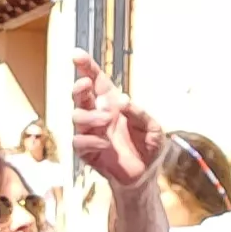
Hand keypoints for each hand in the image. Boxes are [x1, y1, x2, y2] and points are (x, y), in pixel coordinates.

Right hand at [68, 53, 165, 192]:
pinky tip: (105, 143)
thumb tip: (124, 101)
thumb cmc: (148, 149)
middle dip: (79, 87)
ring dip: (90, 116)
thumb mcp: (154, 129)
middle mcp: (98, 114)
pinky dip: (91, 140)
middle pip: (79, 94)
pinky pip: (79, 141)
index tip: (77, 55)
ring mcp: (90, 132)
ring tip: (107, 120)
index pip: (96, 80)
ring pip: (76, 116)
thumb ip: (141, 114)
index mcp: (112, 103)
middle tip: (86, 86)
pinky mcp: (87, 151)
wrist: (143, 176)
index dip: (86, 66)